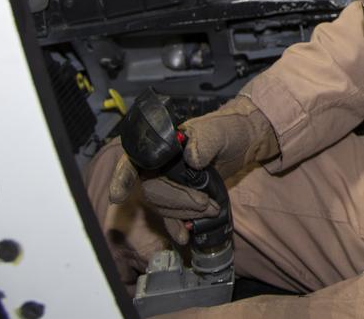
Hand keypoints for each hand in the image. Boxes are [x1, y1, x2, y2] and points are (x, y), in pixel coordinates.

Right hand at [108, 94, 278, 244]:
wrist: (245, 142)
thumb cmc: (229, 129)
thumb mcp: (219, 131)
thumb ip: (205, 141)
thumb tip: (191, 159)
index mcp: (162, 145)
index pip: (133, 160)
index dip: (122, 178)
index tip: (118, 196)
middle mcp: (159, 165)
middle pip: (152, 189)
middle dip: (176, 200)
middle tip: (204, 203)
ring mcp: (169, 183)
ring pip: (162, 205)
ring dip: (183, 212)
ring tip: (210, 210)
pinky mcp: (181, 198)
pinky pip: (171, 215)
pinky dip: (176, 226)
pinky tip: (185, 235)